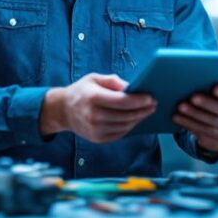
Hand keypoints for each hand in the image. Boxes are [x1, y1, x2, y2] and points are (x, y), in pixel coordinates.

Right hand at [40, 73, 155, 143]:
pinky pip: (120, 133)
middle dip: (143, 110)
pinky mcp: (98, 139)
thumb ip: (113, 81)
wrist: (63, 111)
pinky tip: (136, 118)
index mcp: (93, 98)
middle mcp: (94, 116)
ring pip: (126, 125)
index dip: (139, 100)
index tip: (151, 97)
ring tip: (148, 111)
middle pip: (126, 115)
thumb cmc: (82, 91)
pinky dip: (130, 126)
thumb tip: (131, 88)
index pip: (122, 101)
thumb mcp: (94, 78)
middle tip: (154, 103)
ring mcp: (96, 130)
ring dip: (139, 118)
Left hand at [173, 84, 217, 153]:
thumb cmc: (216, 98)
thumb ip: (212, 84)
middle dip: (206, 104)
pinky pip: (204, 131)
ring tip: (180, 107)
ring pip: (211, 122)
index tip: (214, 89)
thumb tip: (192, 77)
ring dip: (194, 114)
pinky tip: (177, 118)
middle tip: (192, 97)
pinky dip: (189, 123)